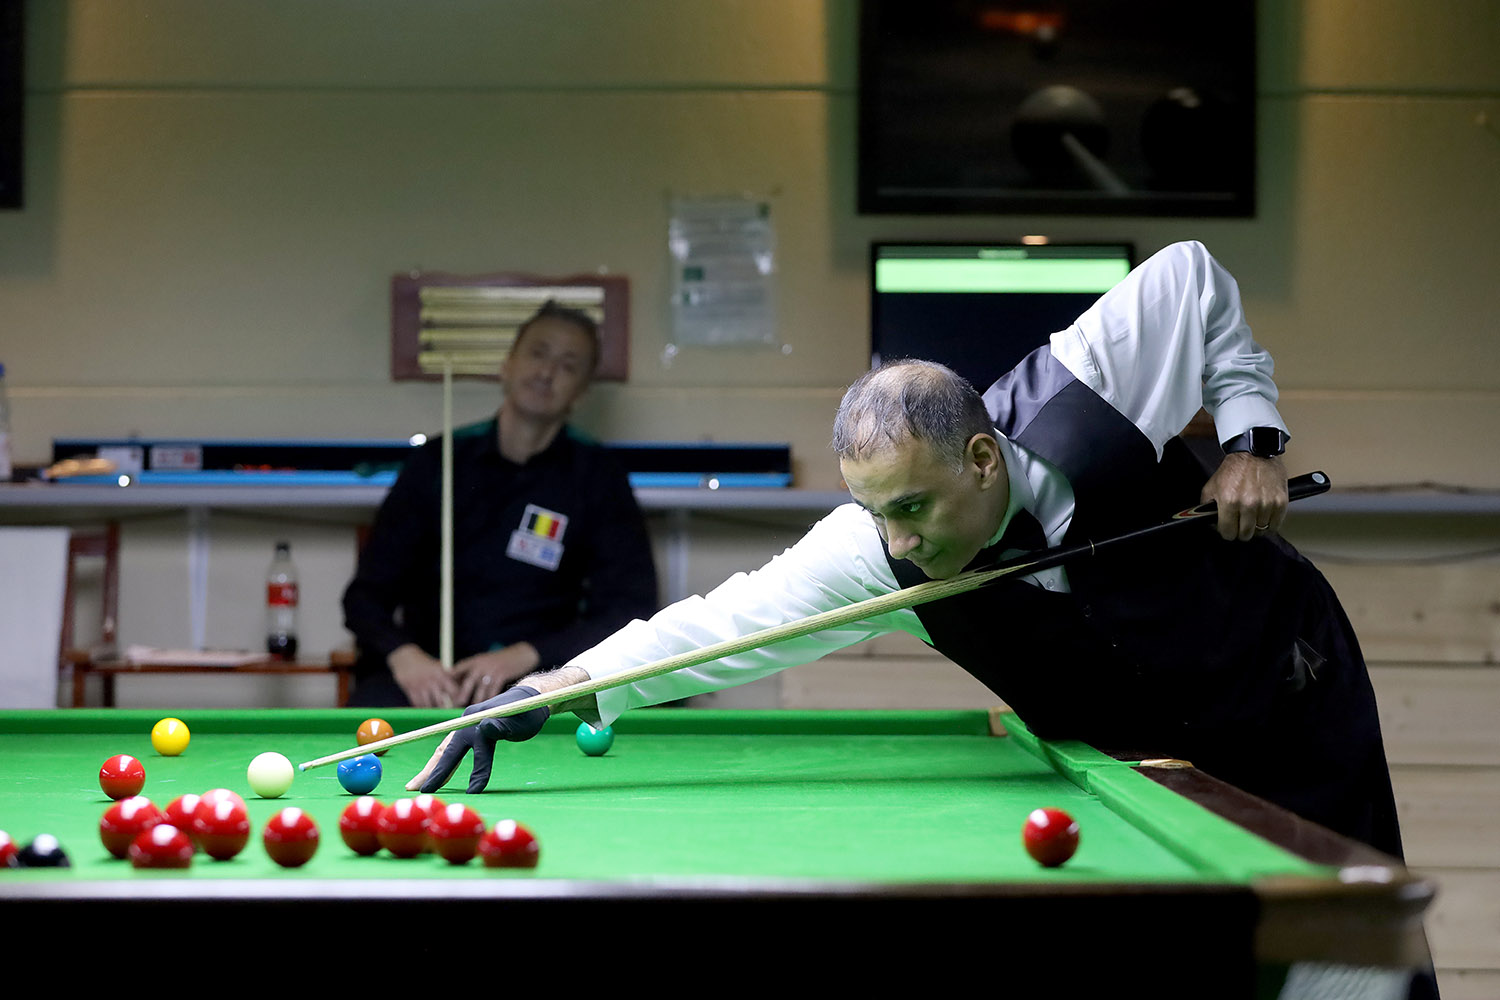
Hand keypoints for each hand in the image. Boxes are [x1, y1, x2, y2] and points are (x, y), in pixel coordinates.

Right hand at [388, 644, 459, 707]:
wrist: (406, 658)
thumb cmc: (427, 665)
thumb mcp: (439, 667)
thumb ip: (450, 678)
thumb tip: (463, 691)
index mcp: (442, 674)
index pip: (454, 691)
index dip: (457, 699)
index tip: (458, 704)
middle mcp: (432, 680)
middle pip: (441, 702)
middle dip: (444, 708)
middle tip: (447, 712)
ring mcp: (421, 685)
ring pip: (429, 705)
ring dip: (432, 709)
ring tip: (435, 709)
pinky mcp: (410, 689)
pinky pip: (418, 704)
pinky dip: (422, 707)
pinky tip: (425, 706)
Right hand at [405, 686, 550, 793]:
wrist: (529, 696)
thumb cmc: (528, 712)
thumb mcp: (521, 720)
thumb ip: (503, 725)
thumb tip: (485, 727)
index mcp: (482, 720)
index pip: (478, 752)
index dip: (477, 773)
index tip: (473, 793)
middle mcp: (468, 722)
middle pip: (447, 750)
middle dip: (431, 772)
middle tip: (414, 789)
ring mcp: (466, 725)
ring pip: (445, 750)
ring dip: (431, 768)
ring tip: (417, 785)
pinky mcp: (468, 728)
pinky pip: (450, 748)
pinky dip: (442, 762)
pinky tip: (435, 772)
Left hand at [451, 643, 540, 704]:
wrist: (520, 655)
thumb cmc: (498, 662)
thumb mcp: (483, 661)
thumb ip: (470, 671)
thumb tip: (455, 685)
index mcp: (473, 661)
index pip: (456, 671)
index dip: (450, 683)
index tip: (446, 696)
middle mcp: (480, 665)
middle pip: (467, 684)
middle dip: (461, 697)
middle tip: (457, 708)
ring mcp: (491, 670)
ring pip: (480, 691)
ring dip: (477, 703)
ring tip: (473, 713)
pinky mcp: (501, 675)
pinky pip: (493, 692)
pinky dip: (490, 701)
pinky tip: (489, 708)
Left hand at [1202, 452, 1288, 540]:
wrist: (1256, 452)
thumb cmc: (1235, 468)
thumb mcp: (1212, 485)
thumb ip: (1207, 506)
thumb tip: (1208, 521)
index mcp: (1229, 501)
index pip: (1227, 533)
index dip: (1226, 532)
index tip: (1228, 529)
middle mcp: (1248, 504)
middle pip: (1245, 534)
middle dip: (1240, 531)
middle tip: (1240, 524)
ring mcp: (1266, 504)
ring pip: (1260, 531)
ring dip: (1256, 526)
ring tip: (1252, 516)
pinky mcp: (1281, 502)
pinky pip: (1276, 525)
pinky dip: (1270, 524)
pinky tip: (1264, 516)